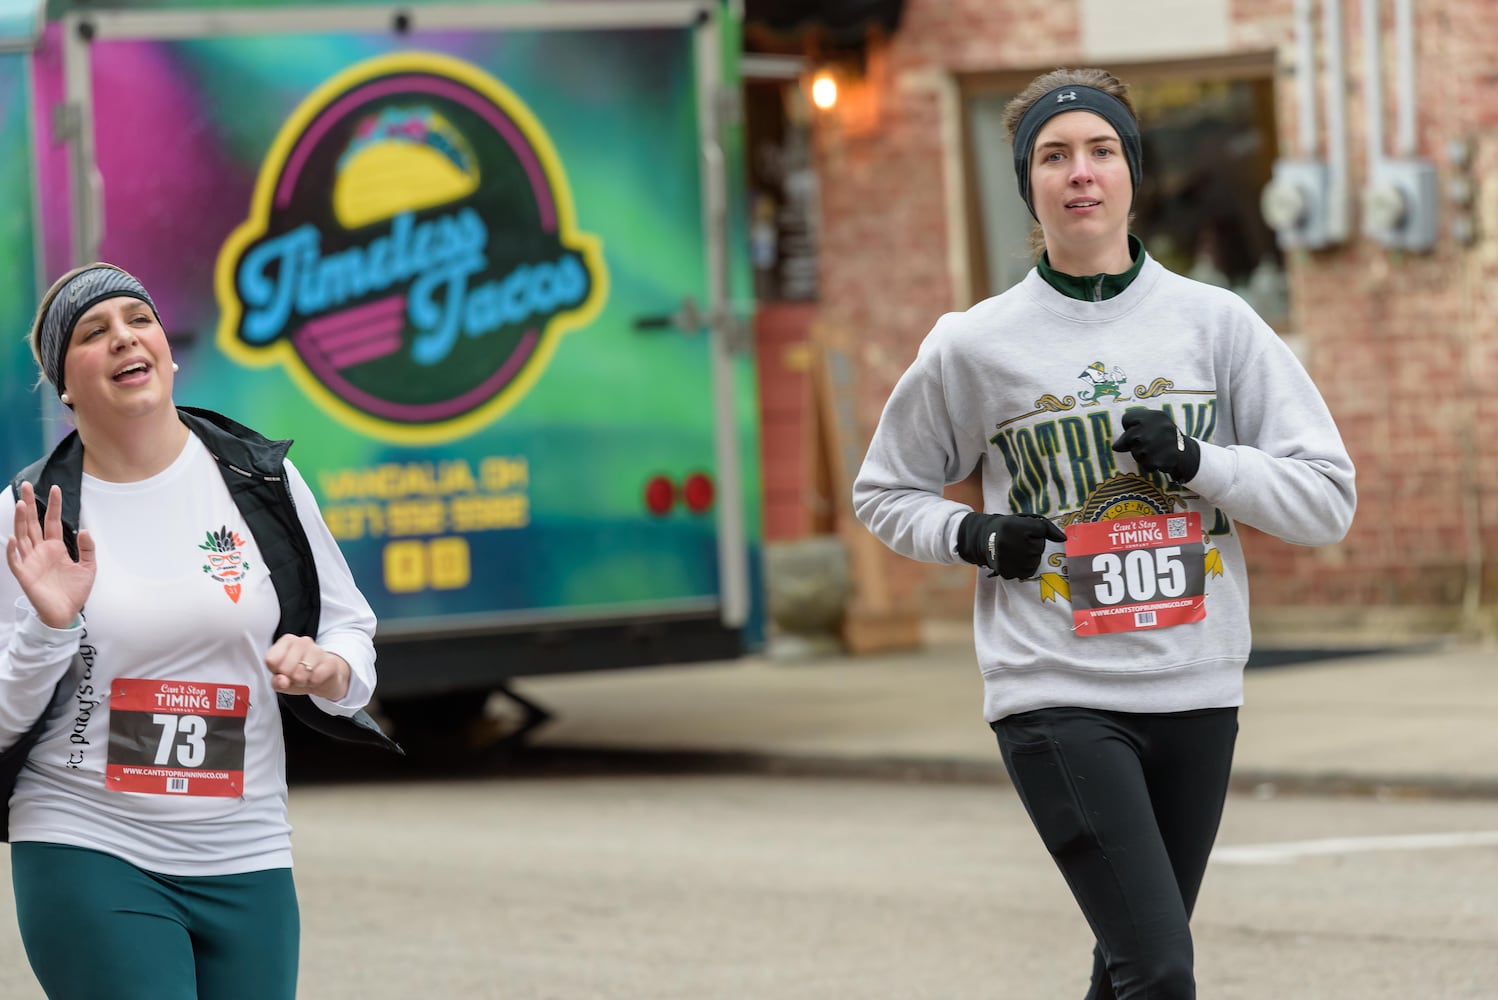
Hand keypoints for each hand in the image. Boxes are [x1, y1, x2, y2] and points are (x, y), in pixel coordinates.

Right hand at [6, 482, 94, 628]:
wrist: (66, 613)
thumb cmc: (74, 591)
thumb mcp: (88, 567)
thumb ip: (87, 548)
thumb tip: (84, 530)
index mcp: (55, 547)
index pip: (53, 521)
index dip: (54, 506)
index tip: (55, 488)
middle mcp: (41, 551)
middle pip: (32, 523)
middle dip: (29, 505)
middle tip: (26, 486)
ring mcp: (31, 561)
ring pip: (22, 536)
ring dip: (20, 521)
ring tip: (21, 504)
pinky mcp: (24, 575)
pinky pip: (15, 560)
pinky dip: (13, 550)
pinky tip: (13, 537)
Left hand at [266, 634, 351, 700]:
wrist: (325, 678)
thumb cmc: (299, 675)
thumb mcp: (282, 680)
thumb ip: (276, 682)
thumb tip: (282, 681)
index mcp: (287, 641)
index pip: (271, 660)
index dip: (276, 671)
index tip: (282, 672)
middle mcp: (302, 641)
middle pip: (285, 668)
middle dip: (289, 678)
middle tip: (296, 677)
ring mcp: (318, 649)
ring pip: (300, 672)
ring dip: (302, 681)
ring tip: (306, 678)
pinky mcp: (331, 661)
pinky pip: (316, 676)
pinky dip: (313, 683)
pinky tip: (316, 679)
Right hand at [956, 511, 1066, 579]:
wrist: (984, 539)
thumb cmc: (1010, 528)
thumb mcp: (1025, 520)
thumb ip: (1046, 527)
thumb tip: (1063, 539)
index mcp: (1013, 526)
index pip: (1042, 529)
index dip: (1035, 529)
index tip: (1022, 528)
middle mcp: (1009, 543)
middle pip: (1039, 546)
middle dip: (1033, 543)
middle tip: (1017, 540)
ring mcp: (1007, 560)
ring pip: (1035, 560)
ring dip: (1030, 556)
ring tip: (1016, 550)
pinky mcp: (1007, 572)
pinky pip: (1028, 572)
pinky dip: (1025, 567)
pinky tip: (1014, 559)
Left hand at [1111, 407, 1200, 481]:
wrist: (1185, 453)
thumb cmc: (1161, 438)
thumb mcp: (1149, 427)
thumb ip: (1130, 431)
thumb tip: (1115, 447)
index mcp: (1155, 415)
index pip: (1126, 419)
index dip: (1131, 427)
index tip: (1143, 430)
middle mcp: (1158, 427)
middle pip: (1128, 438)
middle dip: (1135, 444)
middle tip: (1150, 444)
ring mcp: (1159, 444)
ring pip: (1135, 453)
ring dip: (1143, 456)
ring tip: (1157, 452)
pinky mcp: (1160, 460)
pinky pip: (1145, 465)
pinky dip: (1150, 465)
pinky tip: (1160, 460)